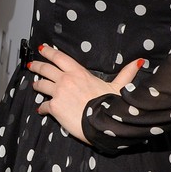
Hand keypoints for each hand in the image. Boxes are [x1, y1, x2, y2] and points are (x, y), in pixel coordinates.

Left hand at [30, 46, 145, 141]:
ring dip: (37, 85)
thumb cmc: (109, 104)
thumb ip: (126, 74)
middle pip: (45, 69)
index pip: (59, 57)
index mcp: (78, 72)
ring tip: (35, 85)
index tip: (42, 48)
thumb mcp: (118, 86)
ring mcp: (58, 93)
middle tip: (31, 64)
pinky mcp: (54, 107)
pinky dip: (42, 108)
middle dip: (37, 65)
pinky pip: (43, 105)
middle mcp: (65, 80)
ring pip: (41, 85)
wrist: (102, 123)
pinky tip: (42, 110)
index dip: (49, 51)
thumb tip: (138, 62)